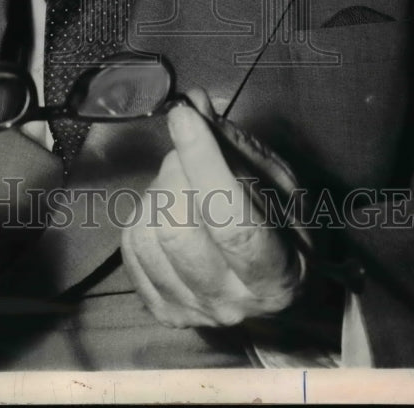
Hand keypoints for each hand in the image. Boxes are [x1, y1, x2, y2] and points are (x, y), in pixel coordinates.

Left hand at [121, 91, 302, 328]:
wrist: (273, 292)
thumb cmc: (282, 232)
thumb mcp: (279, 185)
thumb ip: (236, 145)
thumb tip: (194, 103)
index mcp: (278, 274)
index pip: (232, 221)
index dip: (204, 163)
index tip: (183, 116)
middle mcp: (234, 302)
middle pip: (178, 227)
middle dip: (177, 172)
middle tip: (190, 155)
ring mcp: (192, 309)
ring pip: (149, 233)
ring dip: (159, 193)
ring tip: (184, 188)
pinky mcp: (160, 307)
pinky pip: (130, 246)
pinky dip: (144, 216)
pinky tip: (169, 212)